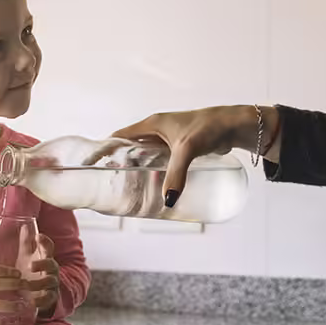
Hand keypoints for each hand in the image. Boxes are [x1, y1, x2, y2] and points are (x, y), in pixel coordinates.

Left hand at [25, 234, 59, 317]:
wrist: (37, 293)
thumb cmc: (30, 271)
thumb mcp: (27, 256)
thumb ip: (26, 243)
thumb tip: (25, 225)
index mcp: (45, 257)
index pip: (48, 247)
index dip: (45, 241)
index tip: (38, 236)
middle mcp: (50, 269)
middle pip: (51, 264)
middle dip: (43, 263)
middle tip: (30, 265)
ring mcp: (51, 283)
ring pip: (49, 281)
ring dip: (38, 283)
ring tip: (25, 285)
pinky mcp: (50, 297)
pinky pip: (48, 298)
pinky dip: (41, 300)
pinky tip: (32, 301)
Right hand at [112, 105, 279, 203]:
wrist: (235, 125)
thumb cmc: (211, 127)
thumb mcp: (188, 149)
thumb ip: (177, 174)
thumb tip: (167, 200)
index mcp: (151, 124)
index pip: (118, 137)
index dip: (103, 149)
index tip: (90, 164)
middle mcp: (156, 131)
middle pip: (128, 148)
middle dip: (117, 164)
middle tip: (109, 183)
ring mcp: (167, 141)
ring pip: (144, 157)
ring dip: (135, 170)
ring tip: (126, 188)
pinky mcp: (179, 150)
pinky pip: (159, 162)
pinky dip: (152, 173)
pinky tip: (153, 186)